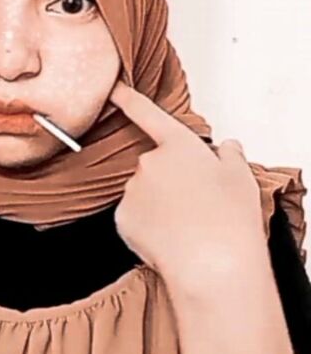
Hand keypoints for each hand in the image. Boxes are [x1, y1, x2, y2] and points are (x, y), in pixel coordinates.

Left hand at [107, 79, 267, 293]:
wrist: (211, 264)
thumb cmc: (229, 220)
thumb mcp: (241, 177)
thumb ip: (229, 155)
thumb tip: (226, 149)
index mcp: (179, 146)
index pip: (148, 114)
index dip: (128, 99)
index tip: (112, 89)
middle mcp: (149, 163)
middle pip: (154, 166)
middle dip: (169, 180)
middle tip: (194, 204)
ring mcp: (132, 190)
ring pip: (143, 193)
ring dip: (158, 204)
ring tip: (185, 226)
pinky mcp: (122, 218)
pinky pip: (133, 217)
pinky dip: (146, 226)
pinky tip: (168, 238)